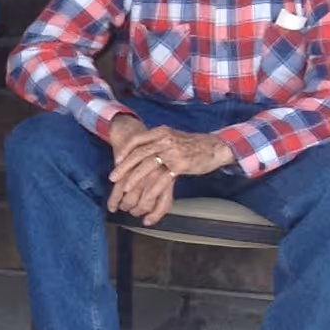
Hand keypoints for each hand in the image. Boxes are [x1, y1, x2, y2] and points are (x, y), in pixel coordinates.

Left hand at [105, 115, 230, 225]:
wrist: (216, 147)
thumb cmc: (195, 145)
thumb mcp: (174, 137)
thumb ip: (159, 142)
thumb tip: (144, 149)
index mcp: (162, 132)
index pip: (138, 139)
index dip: (126, 150)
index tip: (117, 160)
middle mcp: (165, 140)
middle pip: (139, 153)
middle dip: (124, 167)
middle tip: (113, 177)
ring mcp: (173, 152)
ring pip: (147, 166)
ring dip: (134, 179)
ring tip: (125, 190)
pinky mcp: (180, 165)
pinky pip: (161, 179)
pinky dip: (151, 189)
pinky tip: (145, 197)